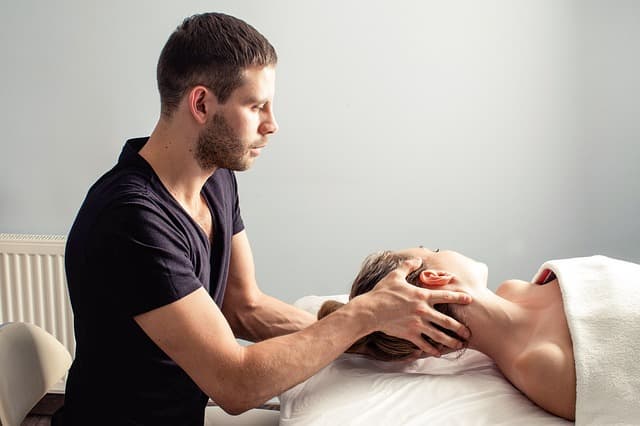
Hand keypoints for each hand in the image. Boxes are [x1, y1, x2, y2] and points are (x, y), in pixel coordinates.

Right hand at [357, 258, 471, 356]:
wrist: (370, 310)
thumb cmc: (382, 292)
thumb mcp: (395, 275)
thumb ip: (408, 266)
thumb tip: (417, 259)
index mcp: (421, 295)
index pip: (445, 296)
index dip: (459, 297)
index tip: (469, 299)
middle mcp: (422, 310)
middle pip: (447, 321)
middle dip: (460, 327)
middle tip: (469, 331)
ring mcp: (417, 324)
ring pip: (438, 335)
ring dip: (451, 341)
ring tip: (459, 345)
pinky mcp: (410, 334)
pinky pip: (424, 344)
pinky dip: (432, 350)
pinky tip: (438, 353)